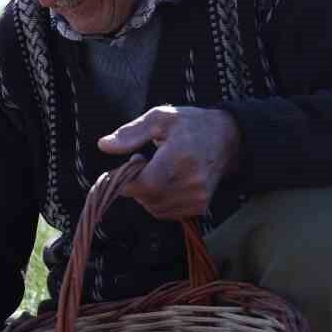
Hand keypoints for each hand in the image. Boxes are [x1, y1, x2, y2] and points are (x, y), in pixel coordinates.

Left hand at [97, 106, 241, 219]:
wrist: (228, 138)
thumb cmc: (190, 124)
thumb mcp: (159, 118)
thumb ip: (130, 133)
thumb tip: (103, 145)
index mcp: (180, 157)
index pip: (145, 184)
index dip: (127, 180)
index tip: (127, 167)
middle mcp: (192, 181)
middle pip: (147, 197)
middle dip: (136, 184)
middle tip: (143, 163)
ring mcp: (198, 196)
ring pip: (154, 208)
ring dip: (147, 194)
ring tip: (157, 171)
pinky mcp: (200, 206)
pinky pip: (167, 213)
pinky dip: (159, 201)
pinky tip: (166, 182)